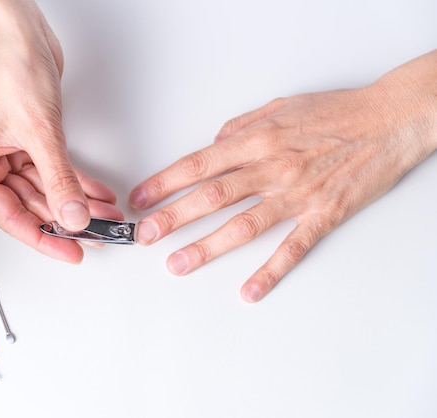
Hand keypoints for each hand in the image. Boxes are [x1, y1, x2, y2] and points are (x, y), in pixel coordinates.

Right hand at [0, 0, 122, 261]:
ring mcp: (10, 156)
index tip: (71, 253)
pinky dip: (79, 183)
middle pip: (32, 206)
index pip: (11, 217)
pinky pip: (56, 173)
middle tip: (100, 236)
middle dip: (69, 220)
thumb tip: (73, 217)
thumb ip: (58, 179)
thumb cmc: (11, 70)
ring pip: (48, 192)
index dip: (44, 238)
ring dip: (79, 203)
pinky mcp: (31, 144)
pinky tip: (100, 195)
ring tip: (108, 216)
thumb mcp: (39, 133)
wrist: (21, 33)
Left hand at [130, 50, 436, 301]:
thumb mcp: (281, 106)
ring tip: (179, 264)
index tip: (142, 198)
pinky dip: (270, 271)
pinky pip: (292, 248)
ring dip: (207, 247)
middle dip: (172, 217)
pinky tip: (249, 290)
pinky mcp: (324, 215)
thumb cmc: (336, 111)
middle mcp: (274, 167)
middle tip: (144, 235)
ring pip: (244, 225)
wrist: (390, 120)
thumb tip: (213, 143)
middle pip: (212, 196)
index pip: (200, 164)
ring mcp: (298, 195)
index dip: (165, 182)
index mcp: (259, 139)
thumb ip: (242, 126)